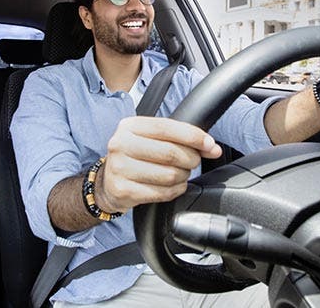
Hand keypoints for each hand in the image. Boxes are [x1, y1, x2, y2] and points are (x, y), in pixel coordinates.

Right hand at [96, 116, 221, 212]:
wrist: (107, 183)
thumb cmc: (135, 157)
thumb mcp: (150, 139)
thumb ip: (179, 138)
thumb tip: (212, 147)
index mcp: (129, 126)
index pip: (167, 127)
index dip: (193, 136)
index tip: (210, 145)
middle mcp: (120, 144)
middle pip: (170, 152)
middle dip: (191, 159)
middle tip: (192, 162)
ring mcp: (119, 168)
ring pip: (169, 175)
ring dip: (183, 176)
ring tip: (180, 174)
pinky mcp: (123, 190)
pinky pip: (162, 193)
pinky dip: (175, 190)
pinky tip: (173, 186)